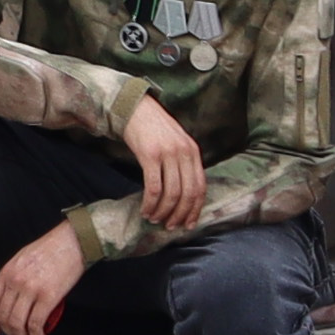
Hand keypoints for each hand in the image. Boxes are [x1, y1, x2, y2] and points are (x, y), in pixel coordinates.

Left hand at [0, 224, 86, 334]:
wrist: (71, 242)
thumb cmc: (50, 249)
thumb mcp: (21, 260)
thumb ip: (12, 278)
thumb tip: (9, 299)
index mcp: (6, 272)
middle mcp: (15, 281)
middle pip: (3, 317)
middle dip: (10, 332)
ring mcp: (30, 289)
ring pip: (17, 323)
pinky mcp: (48, 297)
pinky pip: (36, 324)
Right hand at [119, 95, 207, 237]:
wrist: (135, 108)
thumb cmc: (153, 128)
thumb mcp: (176, 143)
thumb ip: (183, 163)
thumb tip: (184, 193)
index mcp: (193, 152)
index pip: (200, 187)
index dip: (195, 209)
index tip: (188, 224)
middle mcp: (184, 153)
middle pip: (187, 193)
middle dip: (180, 214)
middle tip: (170, 226)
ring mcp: (168, 154)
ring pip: (171, 193)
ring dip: (163, 211)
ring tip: (155, 219)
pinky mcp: (150, 155)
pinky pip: (153, 187)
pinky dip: (150, 203)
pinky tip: (145, 210)